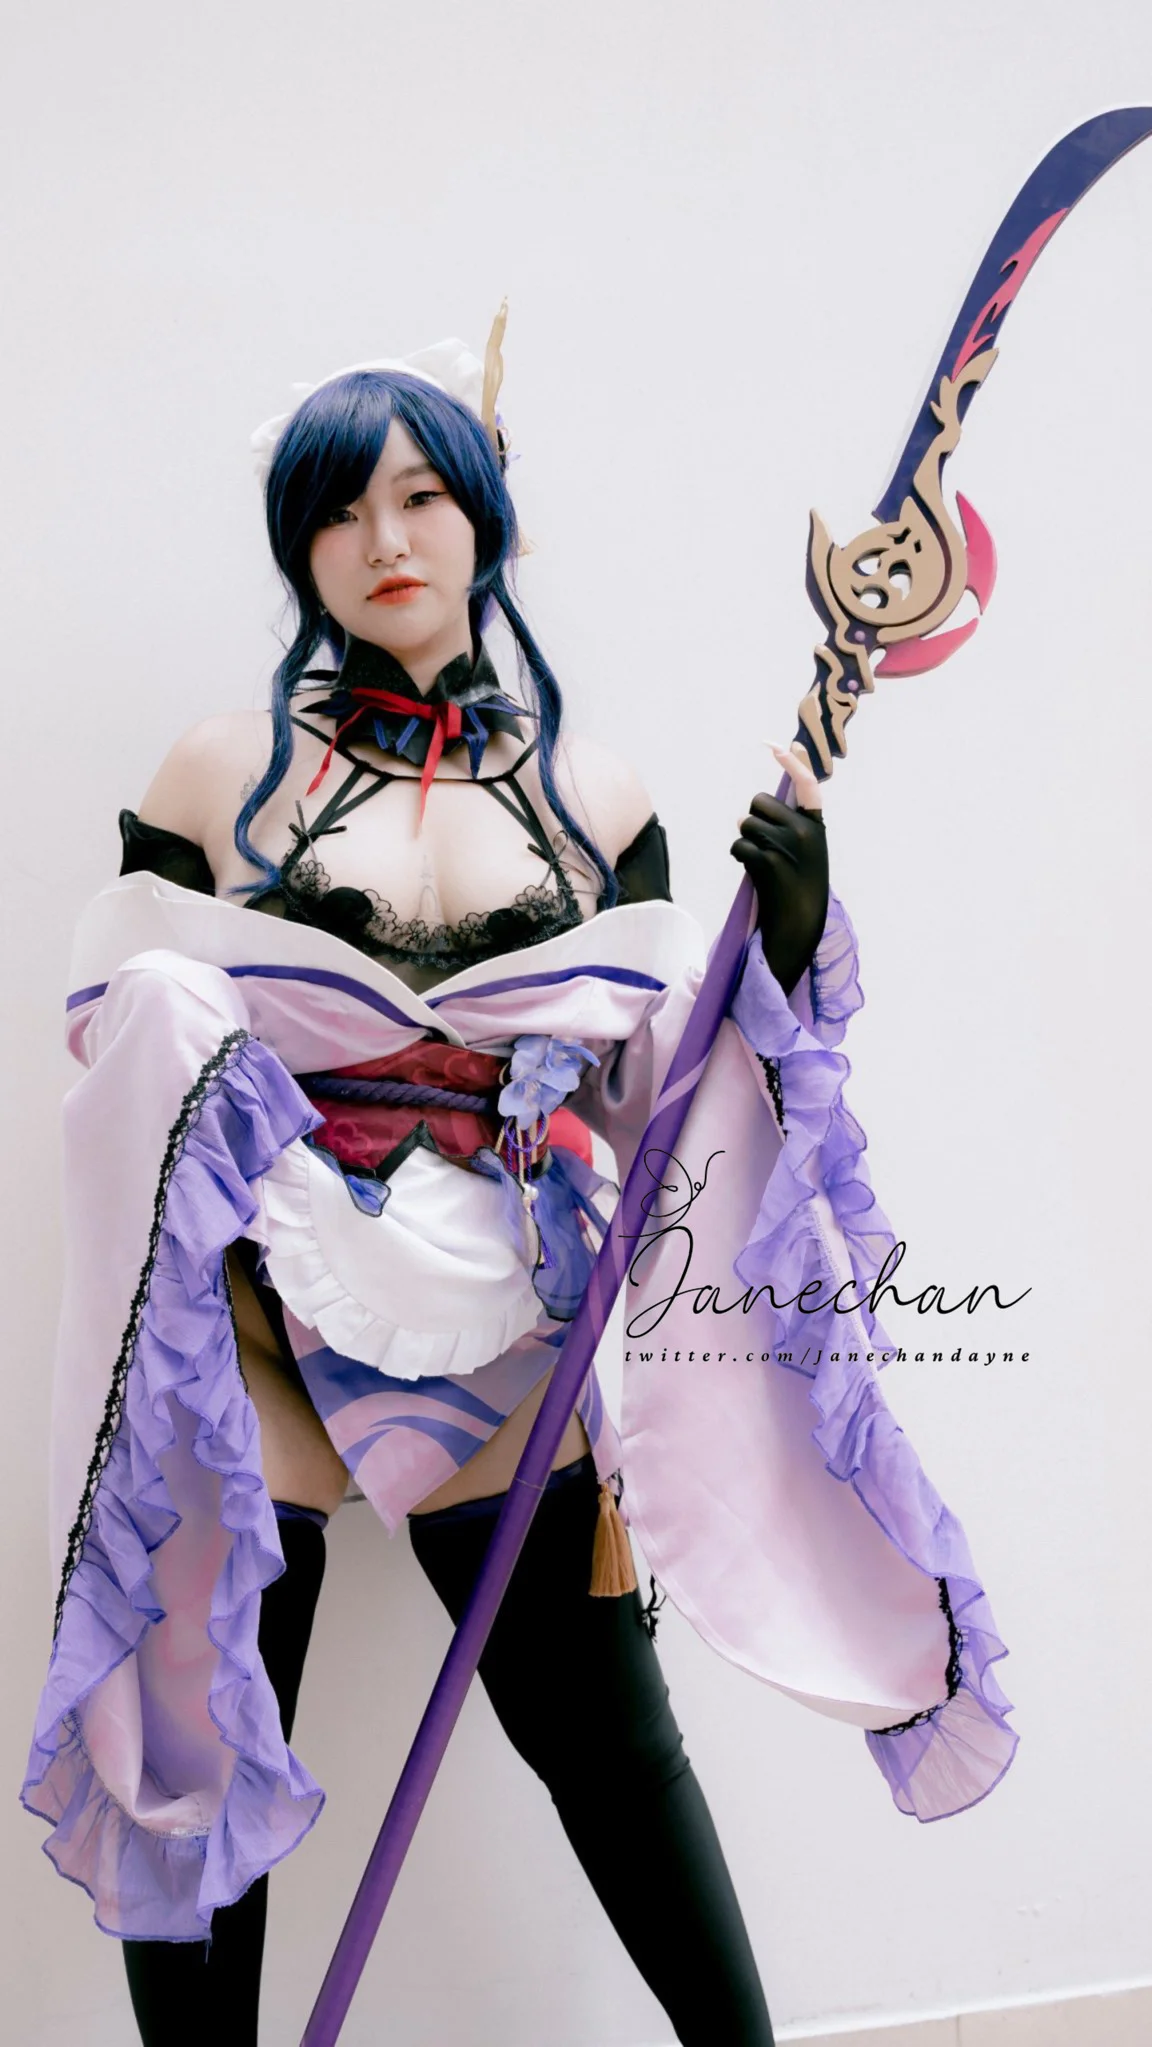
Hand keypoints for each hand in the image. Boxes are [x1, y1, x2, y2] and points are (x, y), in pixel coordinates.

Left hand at [731, 741, 828, 995]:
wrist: (799, 927)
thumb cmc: (799, 890)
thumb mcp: (805, 854)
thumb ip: (790, 828)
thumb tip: (756, 808)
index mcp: (817, 827)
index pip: (806, 785)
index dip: (792, 763)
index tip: (777, 745)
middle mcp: (806, 832)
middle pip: (761, 802)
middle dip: (754, 819)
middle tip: (763, 845)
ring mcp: (788, 847)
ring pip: (746, 824)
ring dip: (746, 841)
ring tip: (762, 864)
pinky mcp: (769, 862)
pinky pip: (740, 846)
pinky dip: (741, 858)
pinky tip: (755, 875)